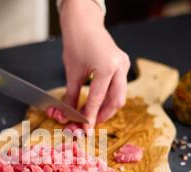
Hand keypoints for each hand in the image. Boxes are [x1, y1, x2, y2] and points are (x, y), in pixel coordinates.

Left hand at [60, 0, 129, 129]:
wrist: (84, 23)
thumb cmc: (76, 43)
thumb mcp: (72, 73)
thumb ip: (71, 96)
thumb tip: (66, 115)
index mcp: (107, 67)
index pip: (98, 99)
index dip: (90, 116)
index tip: (84, 130)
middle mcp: (120, 66)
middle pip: (116, 101)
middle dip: (103, 115)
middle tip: (89, 124)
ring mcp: (124, 65)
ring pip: (119, 96)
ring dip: (106, 108)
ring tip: (91, 116)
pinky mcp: (123, 64)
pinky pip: (119, 87)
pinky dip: (108, 98)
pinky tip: (97, 103)